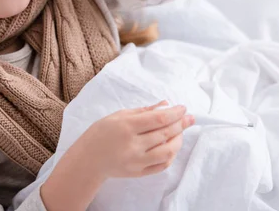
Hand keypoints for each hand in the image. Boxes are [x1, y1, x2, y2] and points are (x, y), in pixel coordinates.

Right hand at [80, 100, 194, 178]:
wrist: (89, 159)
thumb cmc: (101, 133)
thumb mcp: (118, 115)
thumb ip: (143, 111)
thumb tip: (165, 104)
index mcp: (127, 126)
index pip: (158, 119)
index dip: (175, 113)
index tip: (183, 108)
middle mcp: (133, 145)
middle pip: (165, 134)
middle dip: (181, 124)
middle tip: (190, 118)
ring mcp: (136, 161)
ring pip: (168, 151)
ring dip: (178, 140)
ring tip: (180, 132)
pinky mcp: (138, 173)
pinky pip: (162, 165)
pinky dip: (171, 155)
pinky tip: (172, 146)